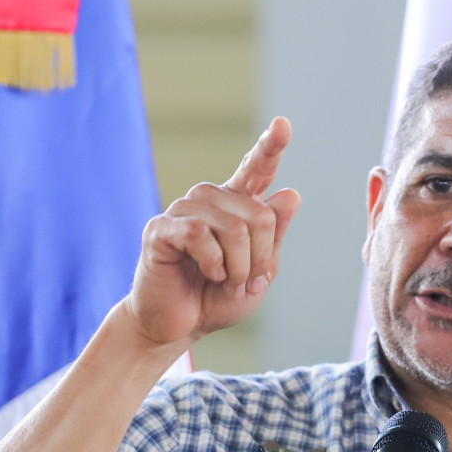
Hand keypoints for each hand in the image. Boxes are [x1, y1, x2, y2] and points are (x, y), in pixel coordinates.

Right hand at [121, 117, 302, 349]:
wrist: (178, 327)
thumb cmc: (216, 299)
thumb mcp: (259, 272)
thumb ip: (274, 235)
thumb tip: (290, 192)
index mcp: (236, 206)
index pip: (257, 170)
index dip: (271, 146)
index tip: (284, 124)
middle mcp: (210, 200)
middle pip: (259, 215)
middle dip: (261, 259)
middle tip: (245, 283)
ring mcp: (184, 211)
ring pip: (233, 227)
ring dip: (238, 267)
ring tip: (224, 282)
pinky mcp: (161, 228)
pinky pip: (201, 236)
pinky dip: (213, 263)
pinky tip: (207, 274)